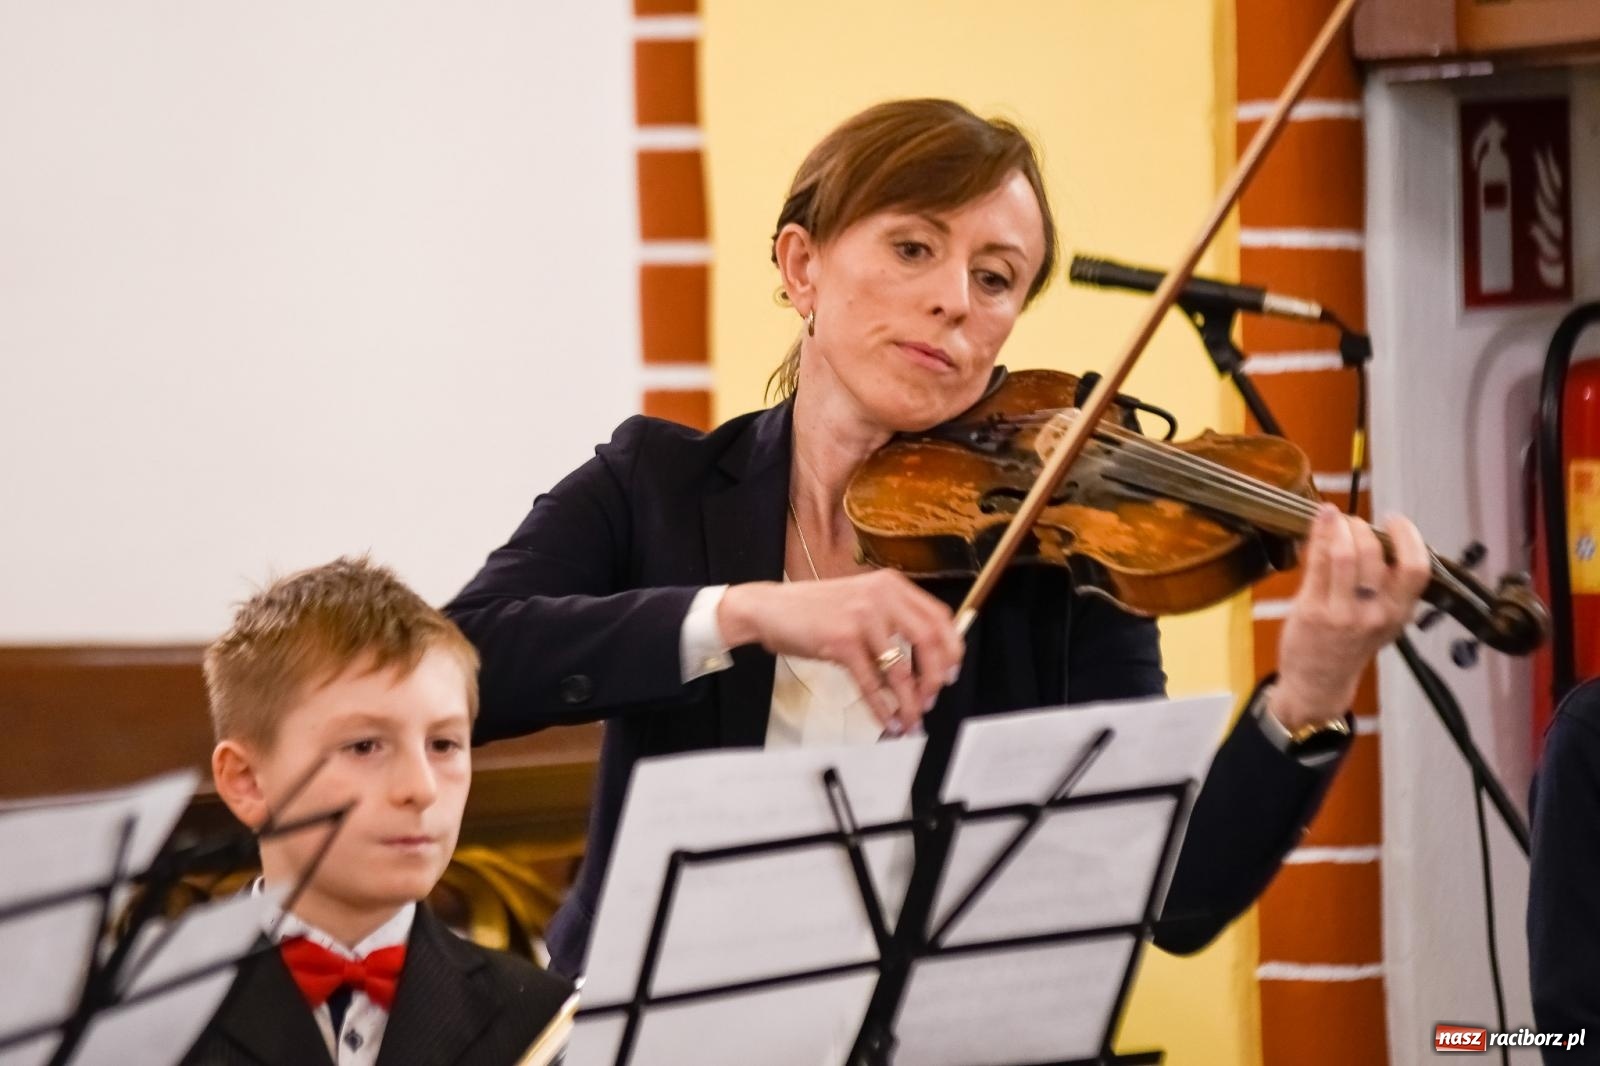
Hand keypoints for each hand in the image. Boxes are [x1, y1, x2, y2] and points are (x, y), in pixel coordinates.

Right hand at [718, 570, 964, 733]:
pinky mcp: (842, 642)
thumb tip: (926, 658)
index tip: (951, 672)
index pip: (939, 617)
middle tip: (931, 699)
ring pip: (901, 670)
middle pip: (929, 642)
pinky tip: (886, 719)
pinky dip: (882, 707)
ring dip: (909, 702)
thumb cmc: (813, 610)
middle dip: (935, 679)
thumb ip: (892, 619)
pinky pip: (872, 683)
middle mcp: (881, 597)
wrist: (768, 609)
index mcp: (891, 585)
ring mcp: (862, 619)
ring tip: (909, 720)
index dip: (952, 649)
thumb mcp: (860, 601)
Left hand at [1270, 504, 1431, 729]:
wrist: (1319, 683)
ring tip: (1336, 519)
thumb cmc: (1349, 646)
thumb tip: (1384, 538)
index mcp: (1399, 614)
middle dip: (1363, 528)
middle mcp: (1375, 614)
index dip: (1408, 537)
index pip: (1416, 569)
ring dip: (1340, 527)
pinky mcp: (1312, 610)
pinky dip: (1320, 534)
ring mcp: (1342, 613)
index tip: (1394, 521)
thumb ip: (1389, 586)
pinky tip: (1321, 520)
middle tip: (1354, 523)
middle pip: (1376, 554)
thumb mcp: (1382, 621)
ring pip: (1346, 554)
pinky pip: (1318, 562)